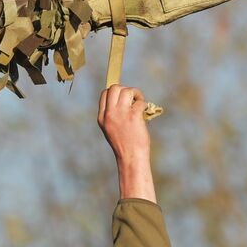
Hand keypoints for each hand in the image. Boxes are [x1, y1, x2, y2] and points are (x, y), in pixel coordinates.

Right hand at [97, 85, 155, 202]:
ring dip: (136, 94)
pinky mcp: (133, 116)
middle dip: (125, 89)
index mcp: (102, 117)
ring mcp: (121, 114)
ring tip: (139, 102)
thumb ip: (113, 114)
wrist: (131, 157)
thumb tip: (125, 99)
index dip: (115, 92)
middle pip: (114, 88)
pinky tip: (145, 110)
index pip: (105, 94)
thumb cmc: (124, 145)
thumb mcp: (111, 129)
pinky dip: (144, 103)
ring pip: (127, 91)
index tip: (124, 97)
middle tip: (132, 98)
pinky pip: (139, 101)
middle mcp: (109, 114)